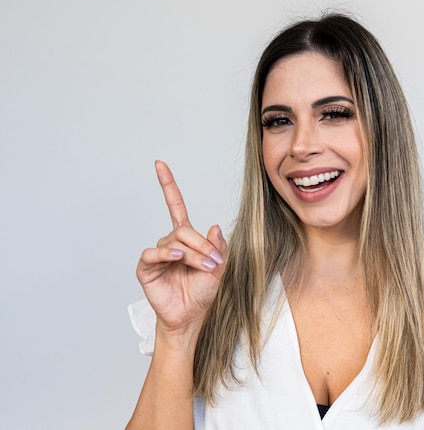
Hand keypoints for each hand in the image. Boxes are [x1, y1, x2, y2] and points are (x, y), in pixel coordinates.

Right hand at [136, 161, 226, 335]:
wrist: (191, 316)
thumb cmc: (202, 292)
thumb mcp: (219, 267)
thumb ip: (218, 246)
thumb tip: (215, 226)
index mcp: (186, 239)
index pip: (175, 206)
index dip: (168, 185)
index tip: (160, 164)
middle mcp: (170, 243)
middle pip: (183, 229)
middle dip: (202, 245)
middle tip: (213, 262)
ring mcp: (157, 255)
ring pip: (174, 242)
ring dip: (192, 254)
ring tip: (203, 268)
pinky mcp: (147, 268)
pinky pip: (154, 253)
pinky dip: (167, 254)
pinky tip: (177, 258)